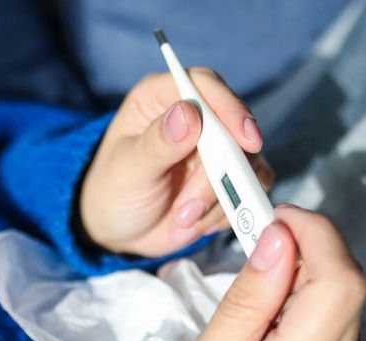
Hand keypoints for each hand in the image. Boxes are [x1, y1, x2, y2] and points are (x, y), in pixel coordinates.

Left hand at [79, 68, 273, 256]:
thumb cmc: (114, 191)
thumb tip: (189, 113)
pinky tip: (198, 222)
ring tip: (182, 219)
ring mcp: (216, 148)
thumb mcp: (129, 169)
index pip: (203, 84)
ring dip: (220, 199)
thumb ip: (158, 143)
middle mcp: (194, 116)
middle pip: (232, 129)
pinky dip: (228, 211)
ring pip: (247, 163)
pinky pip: (250, 189)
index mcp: (161, 98)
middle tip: (187, 210)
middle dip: (217, 175)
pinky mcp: (230, 176)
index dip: (229, 107)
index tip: (246, 140)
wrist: (120, 231)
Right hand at [162, 205, 365, 340]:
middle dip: (305, 253)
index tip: (278, 217)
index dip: (317, 233)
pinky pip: (343, 332)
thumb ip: (244, 304)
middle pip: (347, 286)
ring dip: (306, 288)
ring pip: (345, 305)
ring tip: (258, 317)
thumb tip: (278, 241)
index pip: (339, 282)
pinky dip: (312, 317)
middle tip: (258, 250)